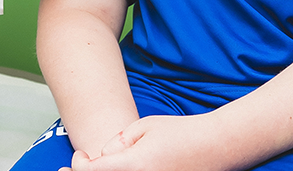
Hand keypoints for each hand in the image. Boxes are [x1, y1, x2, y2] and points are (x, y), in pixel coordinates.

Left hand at [63, 114, 239, 170]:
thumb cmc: (181, 133)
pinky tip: (124, 168)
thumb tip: (103, 156)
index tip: (78, 156)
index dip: (78, 166)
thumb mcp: (144, 127)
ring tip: (104, 165)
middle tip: (76, 167)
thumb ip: (118, 143)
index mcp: (133, 166)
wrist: (216, 147)